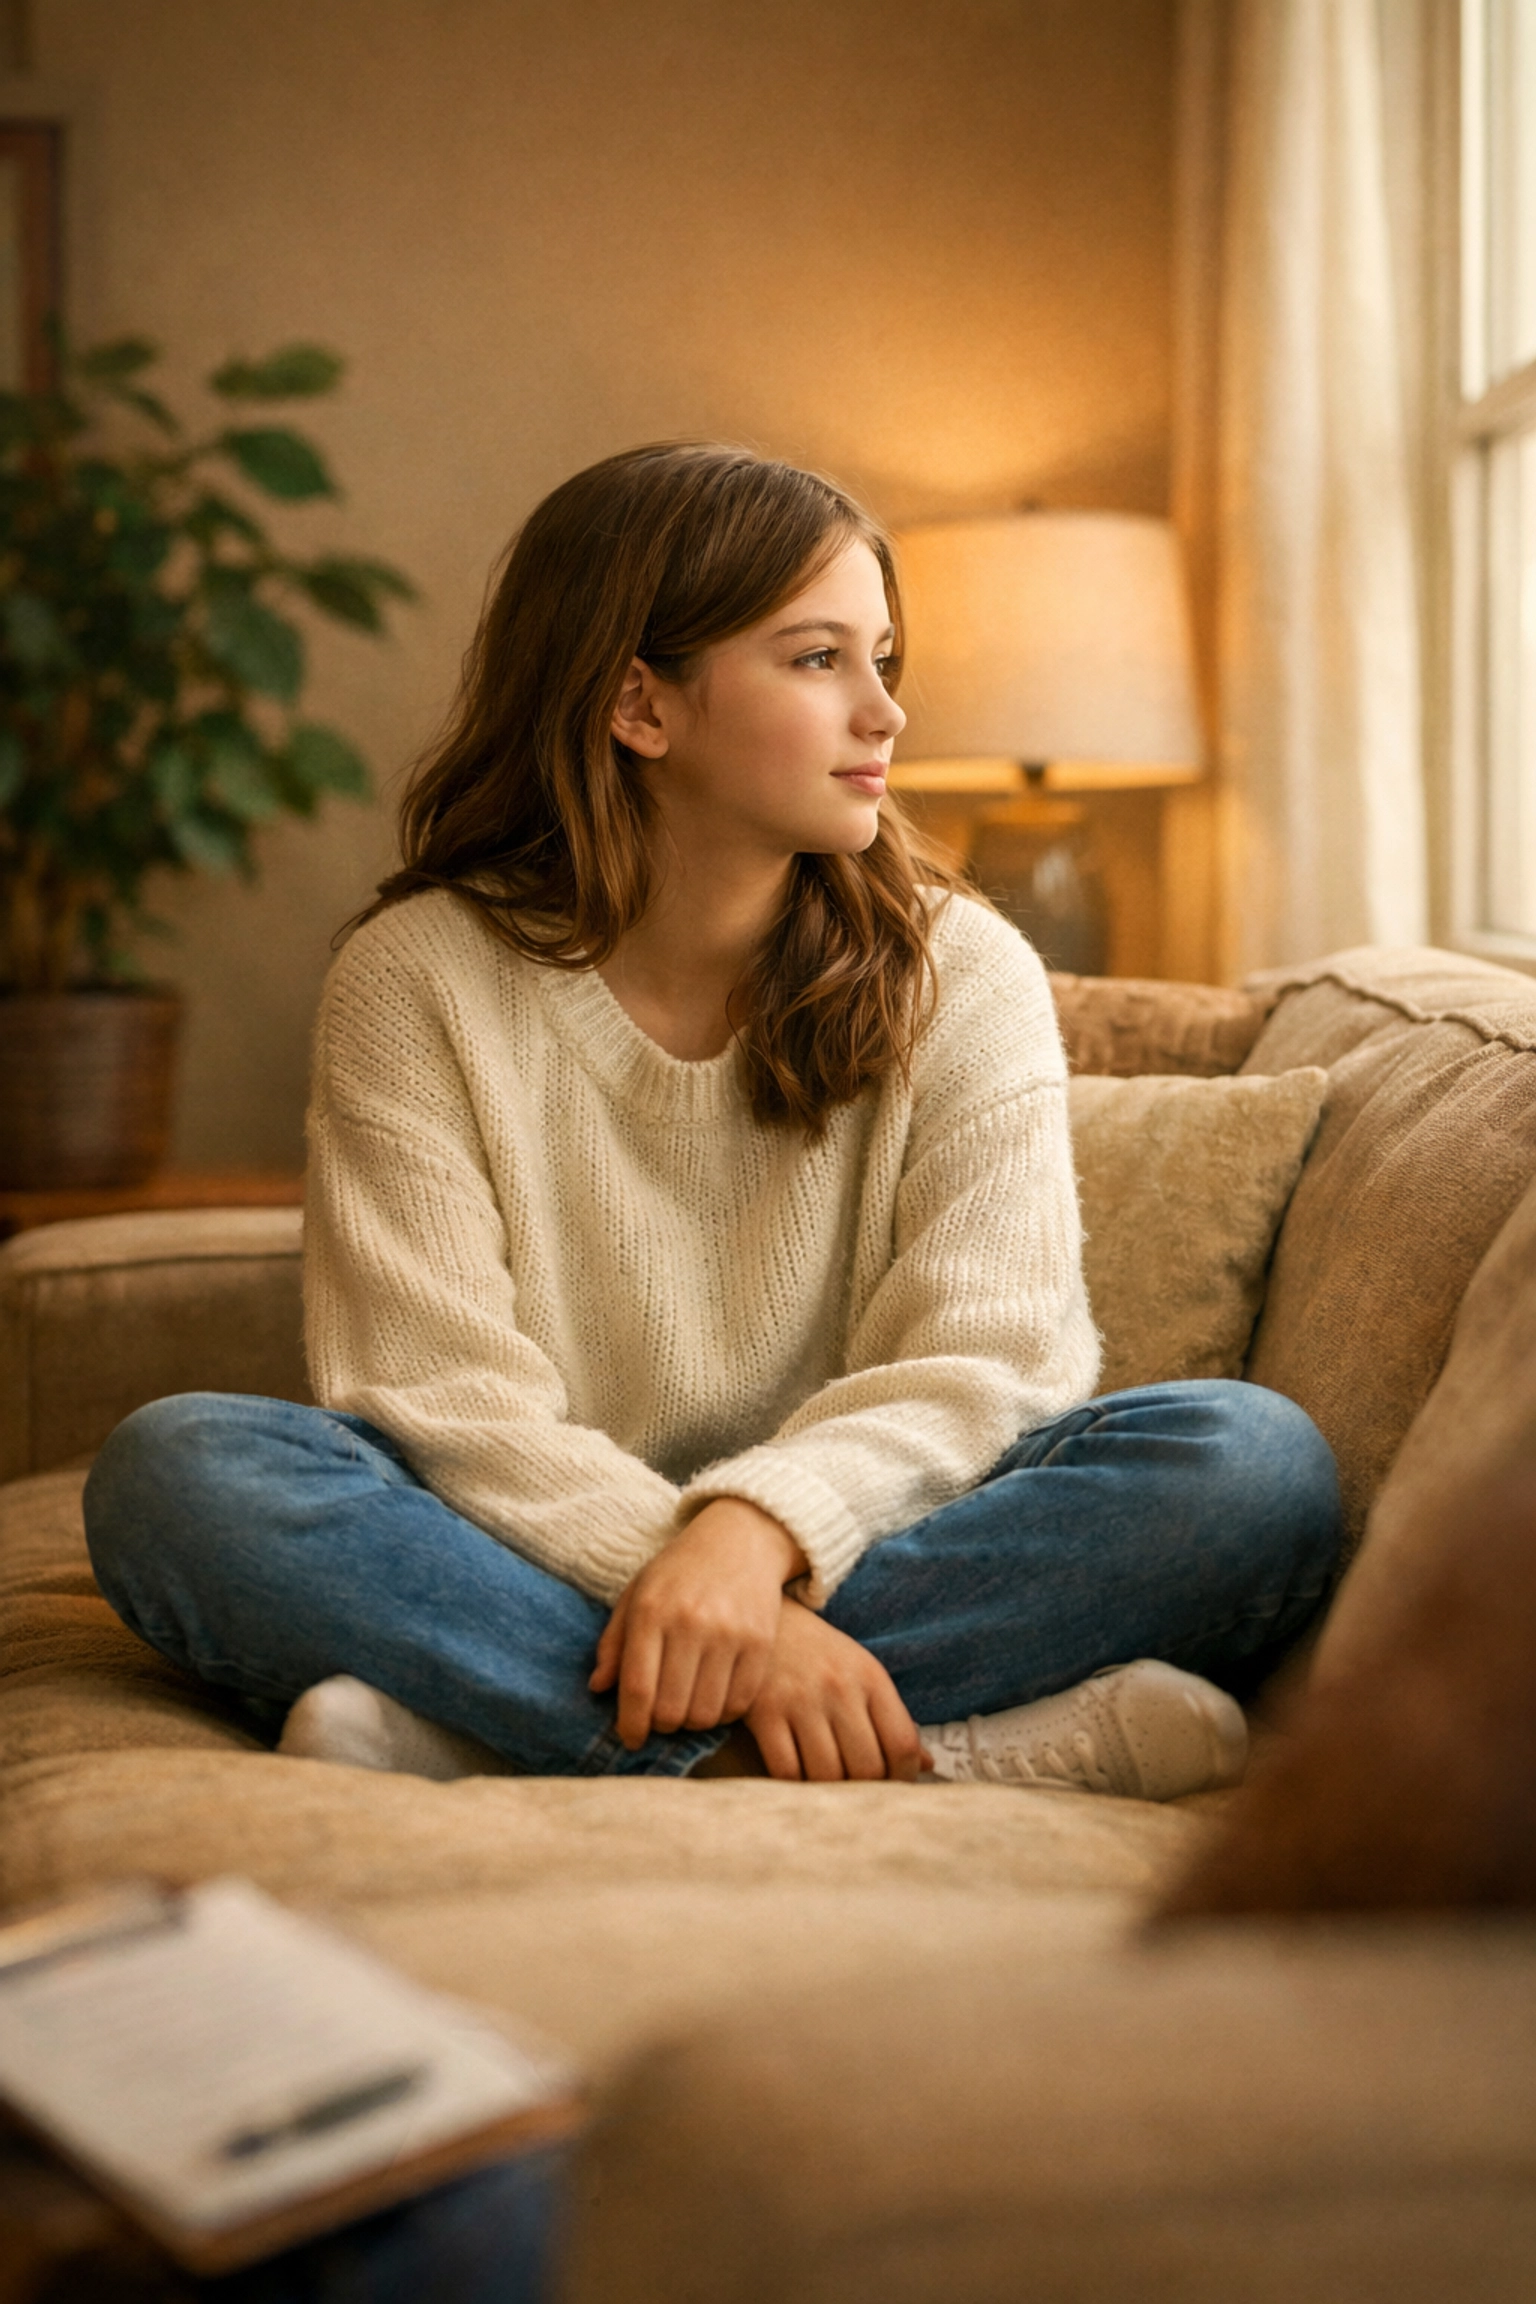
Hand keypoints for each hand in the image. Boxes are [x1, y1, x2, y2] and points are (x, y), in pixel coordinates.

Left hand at [589, 1499, 806, 1749]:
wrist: (740, 1539)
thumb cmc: (679, 1571)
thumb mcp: (637, 1594)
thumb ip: (614, 1641)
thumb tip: (598, 1687)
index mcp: (651, 1611)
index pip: (637, 1687)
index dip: (631, 1724)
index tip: (631, 1738)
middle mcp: (690, 1622)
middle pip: (671, 1708)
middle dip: (662, 1725)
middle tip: (662, 1717)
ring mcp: (729, 1632)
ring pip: (706, 1713)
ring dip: (693, 1722)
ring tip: (689, 1707)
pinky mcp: (760, 1642)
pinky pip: (739, 1703)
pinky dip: (724, 1713)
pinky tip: (716, 1698)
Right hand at [743, 1598, 928, 1782]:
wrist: (764, 1621)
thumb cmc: (820, 1654)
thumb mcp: (863, 1672)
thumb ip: (894, 1719)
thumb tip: (927, 1766)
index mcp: (871, 1677)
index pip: (902, 1744)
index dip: (903, 1778)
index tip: (894, 1788)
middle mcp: (839, 1688)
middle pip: (866, 1767)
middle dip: (865, 1791)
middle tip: (858, 1794)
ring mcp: (799, 1700)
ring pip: (826, 1775)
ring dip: (829, 1791)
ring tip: (828, 1787)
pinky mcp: (763, 1712)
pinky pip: (785, 1770)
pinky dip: (793, 1783)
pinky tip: (796, 1774)